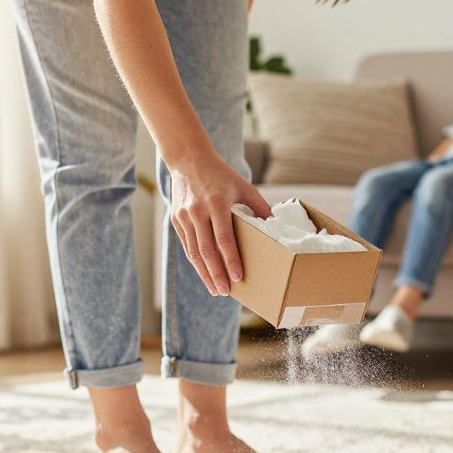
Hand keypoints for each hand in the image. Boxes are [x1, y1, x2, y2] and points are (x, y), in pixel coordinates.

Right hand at [168, 151, 271, 295]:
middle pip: (207, 250)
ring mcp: (184, 216)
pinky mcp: (176, 219)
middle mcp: (198, 211)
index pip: (224, 238)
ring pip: (194, 252)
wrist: (188, 160)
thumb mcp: (244, 186)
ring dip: (204, 273)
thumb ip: (260, 207)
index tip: (238, 276)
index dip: (231, 259)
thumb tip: (275, 227)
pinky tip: (205, 274)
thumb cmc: (221, 175)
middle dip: (216, 274)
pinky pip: (187, 246)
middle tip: (225, 292)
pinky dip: (196, 262)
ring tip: (215, 290)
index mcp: (217, 203)